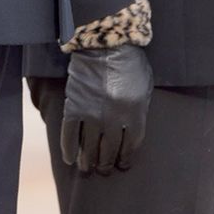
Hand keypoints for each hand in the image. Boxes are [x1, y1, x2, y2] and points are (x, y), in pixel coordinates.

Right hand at [61, 43, 152, 174]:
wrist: (104, 43)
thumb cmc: (130, 62)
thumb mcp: (144, 87)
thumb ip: (139, 108)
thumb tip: (131, 127)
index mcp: (135, 114)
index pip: (131, 145)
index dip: (126, 158)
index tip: (122, 164)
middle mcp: (114, 119)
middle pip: (110, 149)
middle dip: (106, 163)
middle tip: (103, 170)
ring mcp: (92, 113)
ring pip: (90, 146)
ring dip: (88, 161)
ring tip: (87, 168)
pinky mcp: (74, 106)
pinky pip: (70, 133)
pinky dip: (68, 148)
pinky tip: (69, 159)